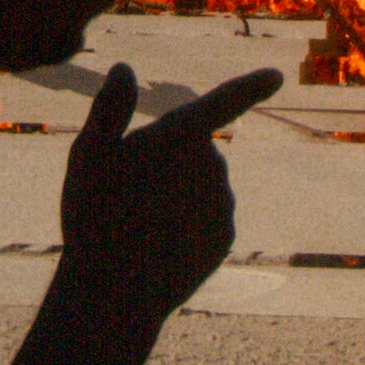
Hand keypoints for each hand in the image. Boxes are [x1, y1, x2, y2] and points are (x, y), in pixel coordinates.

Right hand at [50, 64, 283, 326]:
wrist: (115, 296)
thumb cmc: (94, 219)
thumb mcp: (88, 156)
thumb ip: (109, 109)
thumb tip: (123, 69)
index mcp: (181, 137)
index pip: (225, 100)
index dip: (251, 85)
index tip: (276, 76)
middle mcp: (212, 166)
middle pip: (193, 151)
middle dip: (168, 163)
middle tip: (126, 193)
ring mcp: (223, 204)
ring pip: (200, 187)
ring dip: (176, 196)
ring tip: (137, 225)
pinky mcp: (225, 237)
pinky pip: (207, 220)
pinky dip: (186, 226)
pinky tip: (157, 246)